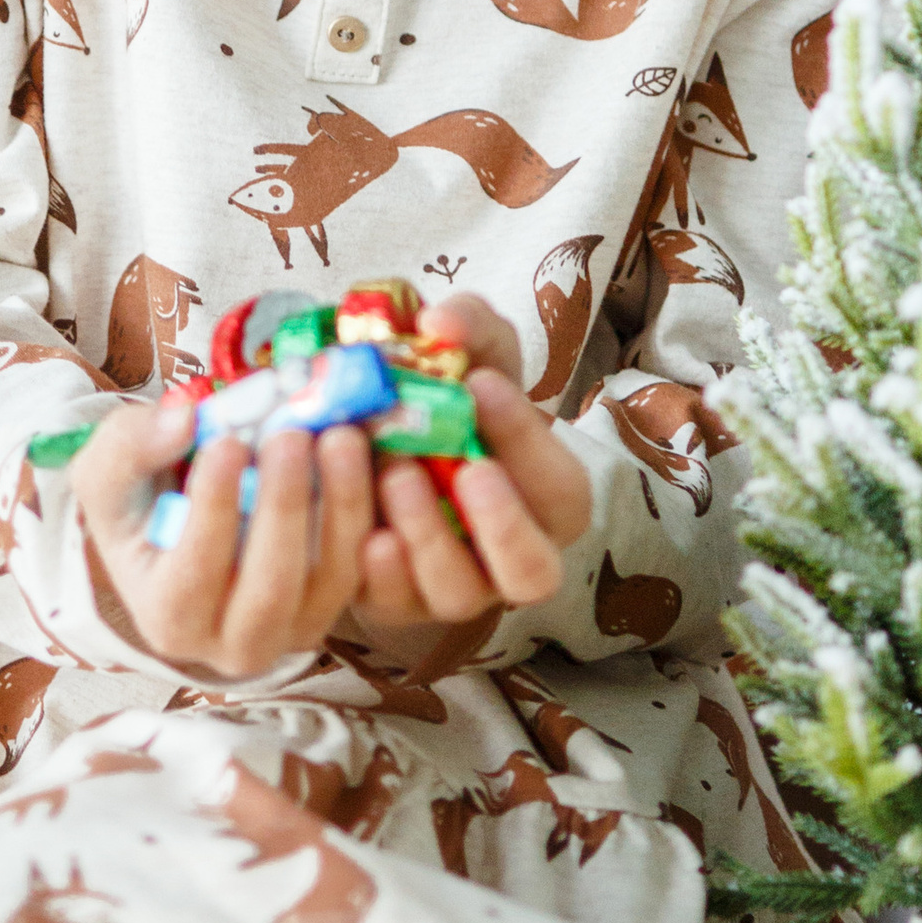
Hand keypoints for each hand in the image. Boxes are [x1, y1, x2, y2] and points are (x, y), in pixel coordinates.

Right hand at [72, 390, 376, 679]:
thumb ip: (131, 447)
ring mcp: (290, 631)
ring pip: (328, 580)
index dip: (214, 510)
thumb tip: (184, 420)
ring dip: (340, 506)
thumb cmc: (138, 501)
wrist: (173, 525)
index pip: (194, 574)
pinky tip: (370, 460)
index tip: (228, 443)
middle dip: (285, 507)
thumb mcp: (109, 472)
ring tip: (338, 436)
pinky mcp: (332, 606)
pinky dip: (367, 515)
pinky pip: (362, 568)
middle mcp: (230, 645)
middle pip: (270, 587)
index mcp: (168, 617)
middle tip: (291, 434)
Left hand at [341, 293, 590, 662]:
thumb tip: (440, 322)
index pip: (559, 486)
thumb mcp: (475, 352)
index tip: (481, 384)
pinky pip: (389, 600)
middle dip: (503, 525)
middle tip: (470, 468)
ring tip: (394, 473)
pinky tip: (361, 526)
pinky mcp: (393, 600)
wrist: (382, 440)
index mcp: (548, 499)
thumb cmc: (452, 400)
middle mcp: (510, 557)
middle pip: (532, 572)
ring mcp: (452, 587)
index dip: (528, 441)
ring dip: (427, 535)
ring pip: (457, 592)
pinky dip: (376, 567)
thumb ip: (470, 326)